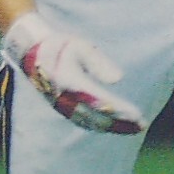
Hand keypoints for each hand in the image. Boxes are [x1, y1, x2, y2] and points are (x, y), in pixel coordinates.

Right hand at [3, 12, 143, 134]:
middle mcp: (66, 99)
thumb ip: (98, 62)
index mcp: (71, 83)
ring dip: (112, 127)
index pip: (101, 102)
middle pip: (97, 118)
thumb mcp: (80, 47)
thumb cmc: (60, 46)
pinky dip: (100, 125)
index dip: (120, 111)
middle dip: (120, 123)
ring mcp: (62, 106)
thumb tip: (118, 79)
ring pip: (90, 123)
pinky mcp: (61, 108)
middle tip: (141, 125)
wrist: (32, 52)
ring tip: (133, 128)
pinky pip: (83, 121)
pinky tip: (114, 126)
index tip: (137, 116)